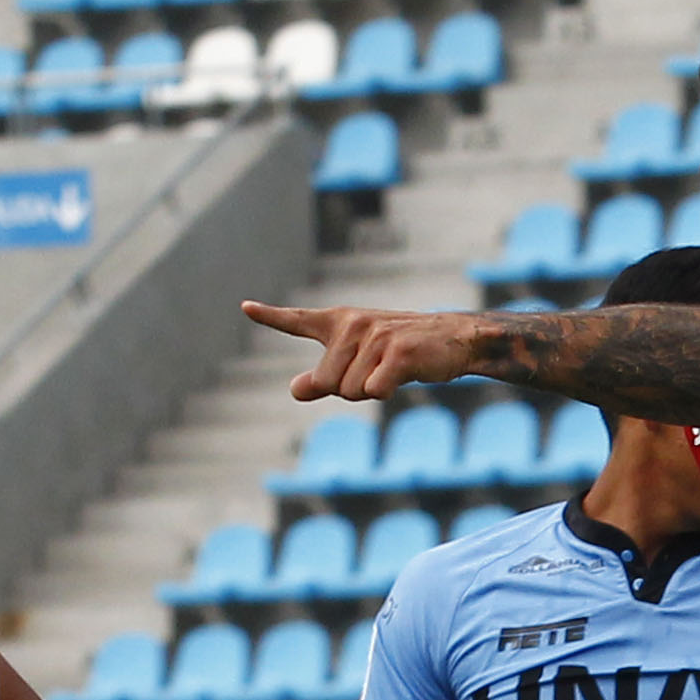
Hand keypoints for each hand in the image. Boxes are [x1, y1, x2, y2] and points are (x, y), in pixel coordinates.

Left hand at [242, 299, 496, 405]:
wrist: (454, 339)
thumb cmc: (404, 352)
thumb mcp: (360, 362)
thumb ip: (324, 377)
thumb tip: (295, 390)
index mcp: (341, 322)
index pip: (298, 320)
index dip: (270, 316)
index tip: (245, 307)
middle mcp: (353, 324)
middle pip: (326, 383)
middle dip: (349, 390)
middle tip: (377, 372)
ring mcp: (375, 336)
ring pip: (350, 390)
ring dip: (371, 391)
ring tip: (393, 370)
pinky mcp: (397, 351)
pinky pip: (374, 391)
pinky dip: (387, 392)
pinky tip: (404, 375)